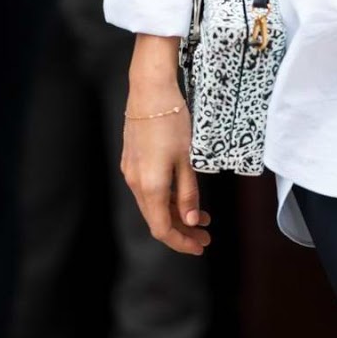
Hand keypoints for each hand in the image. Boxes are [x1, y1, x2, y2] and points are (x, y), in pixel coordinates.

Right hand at [122, 39, 210, 255]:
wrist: (149, 91)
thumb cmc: (171, 121)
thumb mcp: (187, 158)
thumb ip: (188, 193)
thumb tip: (192, 221)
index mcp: (150, 186)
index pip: (162, 229)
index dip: (181, 242)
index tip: (200, 247)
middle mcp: (135, 183)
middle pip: (156, 220)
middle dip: (182, 231)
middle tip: (205, 235)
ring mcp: (131, 172)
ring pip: (152, 205)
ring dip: (175, 214)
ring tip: (201, 217)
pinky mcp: (131, 161)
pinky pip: (148, 190)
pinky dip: (166, 199)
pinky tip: (183, 195)